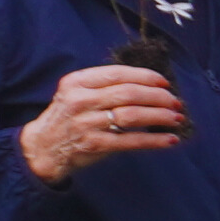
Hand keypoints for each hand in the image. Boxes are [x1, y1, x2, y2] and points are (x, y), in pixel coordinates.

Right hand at [18, 62, 183, 180]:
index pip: (118, 73)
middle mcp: (81, 100)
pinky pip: (132, 141)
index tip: (164, 82)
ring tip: (177, 118)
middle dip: (159, 97)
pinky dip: (155, 140)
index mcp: (77, 82)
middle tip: (176, 101)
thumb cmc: (68, 117)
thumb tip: (149, 83)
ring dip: (161, 116)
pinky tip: (171, 139)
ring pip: (133, 115)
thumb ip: (104, 85)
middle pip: (129, 93)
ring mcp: (87, 123)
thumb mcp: (77, 93)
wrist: (43, 147)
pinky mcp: (95, 144)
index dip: (146, 76)